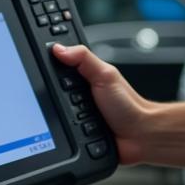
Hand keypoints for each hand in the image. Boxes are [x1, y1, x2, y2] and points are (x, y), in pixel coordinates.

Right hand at [50, 43, 155, 164]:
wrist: (140, 136)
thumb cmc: (129, 106)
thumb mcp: (106, 75)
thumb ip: (84, 58)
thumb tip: (59, 48)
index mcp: (84, 76)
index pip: (57, 67)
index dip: (49, 66)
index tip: (44, 67)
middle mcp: (78, 95)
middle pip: (51, 91)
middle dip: (55, 95)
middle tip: (74, 97)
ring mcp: (76, 115)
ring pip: (53, 113)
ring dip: (61, 116)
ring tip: (78, 115)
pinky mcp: (75, 134)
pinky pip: (61, 132)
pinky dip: (65, 133)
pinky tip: (76, 130)